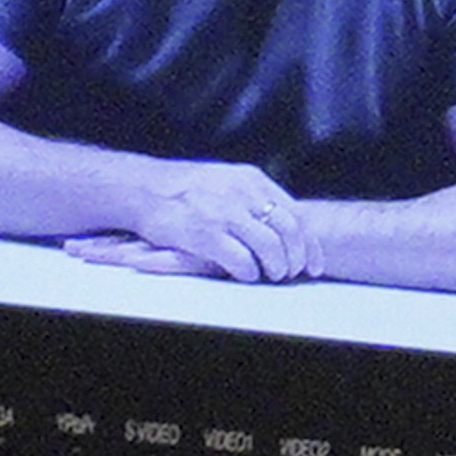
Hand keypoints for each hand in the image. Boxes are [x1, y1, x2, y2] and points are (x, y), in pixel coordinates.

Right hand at [110, 157, 309, 281]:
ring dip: (276, 267)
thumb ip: (252, 196)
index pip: (295, 214)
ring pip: (269, 246)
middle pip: (288, 231)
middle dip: (296, 258)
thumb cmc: (182, 189)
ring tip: (271, 276)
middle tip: (293, 274)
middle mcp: (242, 193)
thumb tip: (280, 220)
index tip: (314, 264)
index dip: (310, 243)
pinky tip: (246, 275)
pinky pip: (240, 259)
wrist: (141, 188)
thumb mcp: (225, 179)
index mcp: (251, 180)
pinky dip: (249, 272)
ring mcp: (223, 213)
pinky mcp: (204, 233)